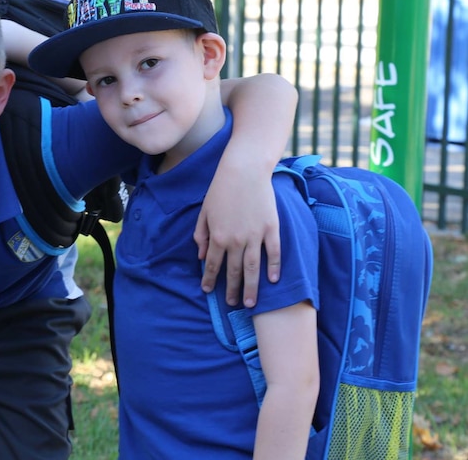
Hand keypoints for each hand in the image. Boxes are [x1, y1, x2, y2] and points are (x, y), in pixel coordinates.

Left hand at [195, 164, 280, 306]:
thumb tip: (201, 256)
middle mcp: (236, 240)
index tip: (208, 291)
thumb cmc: (221, 189)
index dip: (210, 280)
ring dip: (252, 287)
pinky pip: (274, 253)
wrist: (244, 171)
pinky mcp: (271, 228)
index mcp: (218, 237)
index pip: (213, 265)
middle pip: (234, 271)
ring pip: (253, 268)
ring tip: (251, 303)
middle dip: (232, 290)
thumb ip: (201, 235)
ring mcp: (255, 236)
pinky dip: (274, 267)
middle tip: (232, 304)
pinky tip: (272, 280)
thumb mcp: (204, 212)